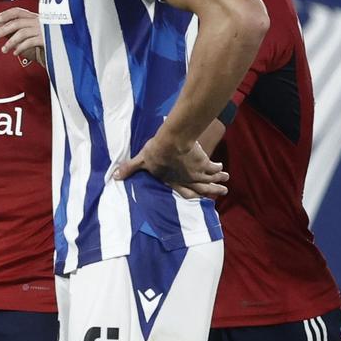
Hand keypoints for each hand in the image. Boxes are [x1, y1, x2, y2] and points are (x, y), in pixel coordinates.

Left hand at [0, 6, 43, 62]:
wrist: (62, 53)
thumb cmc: (42, 43)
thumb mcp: (25, 35)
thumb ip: (10, 30)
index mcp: (35, 17)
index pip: (18, 11)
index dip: (6, 14)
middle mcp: (39, 21)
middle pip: (17, 22)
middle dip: (3, 29)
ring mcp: (44, 29)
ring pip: (22, 33)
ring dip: (10, 42)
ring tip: (3, 49)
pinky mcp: (47, 40)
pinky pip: (30, 42)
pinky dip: (20, 47)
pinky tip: (16, 52)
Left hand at [111, 131, 228, 199]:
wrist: (171, 143)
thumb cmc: (155, 152)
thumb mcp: (141, 160)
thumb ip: (129, 169)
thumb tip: (114, 177)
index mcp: (172, 181)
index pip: (184, 192)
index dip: (192, 196)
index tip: (198, 198)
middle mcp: (186, 180)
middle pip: (202, 189)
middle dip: (211, 192)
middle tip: (221, 193)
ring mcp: (197, 173)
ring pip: (210, 179)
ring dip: (218, 181)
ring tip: (225, 181)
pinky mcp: (204, 163)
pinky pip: (214, 168)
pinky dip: (218, 169)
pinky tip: (222, 168)